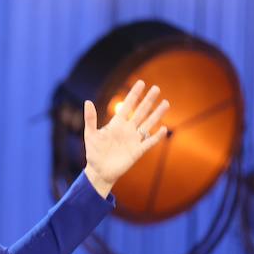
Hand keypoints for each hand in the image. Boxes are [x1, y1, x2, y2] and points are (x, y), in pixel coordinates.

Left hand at [83, 80, 169, 196]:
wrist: (99, 172)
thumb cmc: (94, 153)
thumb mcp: (90, 135)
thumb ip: (90, 119)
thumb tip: (87, 101)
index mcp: (116, 124)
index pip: (128, 106)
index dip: (134, 94)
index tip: (141, 82)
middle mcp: (127, 129)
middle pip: (141, 112)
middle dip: (148, 100)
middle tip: (156, 88)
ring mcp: (134, 140)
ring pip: (148, 124)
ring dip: (157, 114)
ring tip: (166, 103)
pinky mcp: (137, 151)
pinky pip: (149, 142)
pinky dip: (156, 136)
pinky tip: (164, 129)